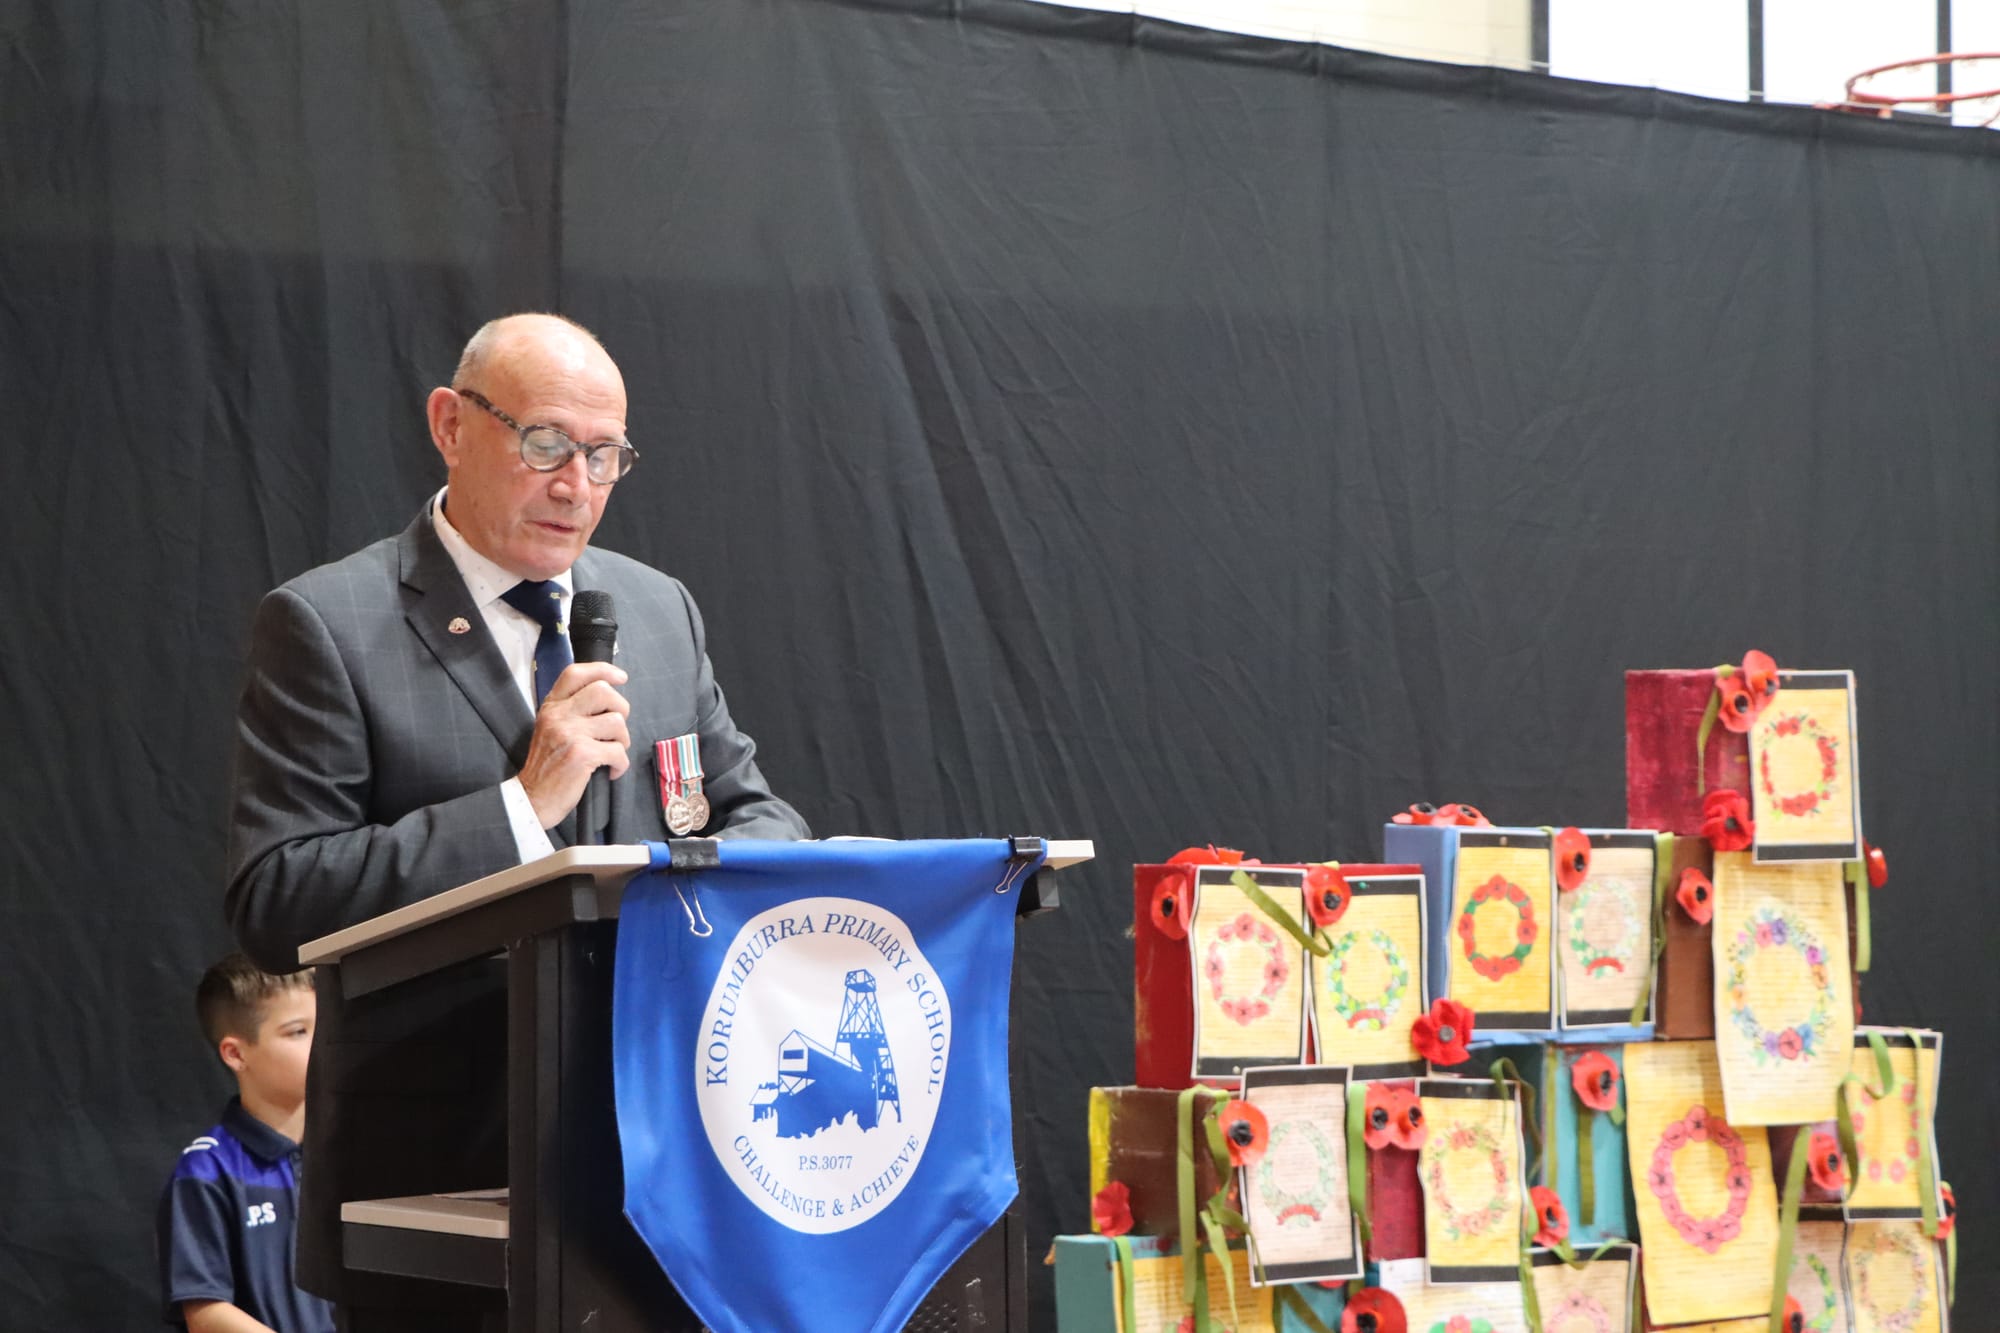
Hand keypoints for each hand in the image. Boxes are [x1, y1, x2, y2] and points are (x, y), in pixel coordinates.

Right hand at [518, 662, 631, 828]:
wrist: (532, 798)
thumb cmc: (547, 766)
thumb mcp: (550, 728)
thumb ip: (571, 710)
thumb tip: (607, 697)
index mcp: (551, 707)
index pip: (575, 673)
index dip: (603, 670)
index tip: (620, 677)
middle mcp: (559, 715)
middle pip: (603, 691)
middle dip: (621, 708)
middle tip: (616, 728)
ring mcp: (570, 733)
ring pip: (617, 722)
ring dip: (622, 741)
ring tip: (611, 753)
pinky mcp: (581, 754)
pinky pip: (618, 751)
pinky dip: (621, 764)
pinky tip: (611, 770)